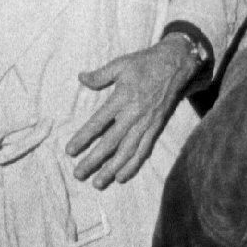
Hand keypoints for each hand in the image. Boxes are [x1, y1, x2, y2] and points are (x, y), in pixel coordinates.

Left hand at [66, 38, 195, 188]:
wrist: (176, 65)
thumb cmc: (144, 63)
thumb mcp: (120, 64)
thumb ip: (100, 75)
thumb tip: (80, 77)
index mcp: (122, 97)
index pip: (99, 122)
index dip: (84, 138)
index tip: (70, 151)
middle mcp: (134, 114)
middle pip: (111, 142)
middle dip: (94, 160)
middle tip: (78, 174)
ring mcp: (146, 124)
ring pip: (127, 151)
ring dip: (112, 169)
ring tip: (98, 183)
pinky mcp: (156, 128)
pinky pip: (144, 151)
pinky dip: (133, 166)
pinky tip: (121, 177)